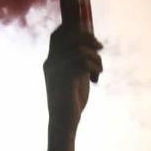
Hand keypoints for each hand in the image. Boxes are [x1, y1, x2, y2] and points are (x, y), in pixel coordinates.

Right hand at [43, 26, 102, 150]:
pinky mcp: (65, 78)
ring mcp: (56, 70)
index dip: (74, 27)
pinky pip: (83, 61)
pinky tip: (96, 76)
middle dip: (88, 38)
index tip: (91, 34)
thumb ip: (78, 61)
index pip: (58, 34)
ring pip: (80, 50)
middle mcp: (51, 62)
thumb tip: (92, 46)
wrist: (63, 122)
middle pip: (70, 36)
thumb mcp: (75, 76)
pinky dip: (95, 66)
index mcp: (51, 61)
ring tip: (99, 69)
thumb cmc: (71, 101)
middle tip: (100, 48)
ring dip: (95, 57)